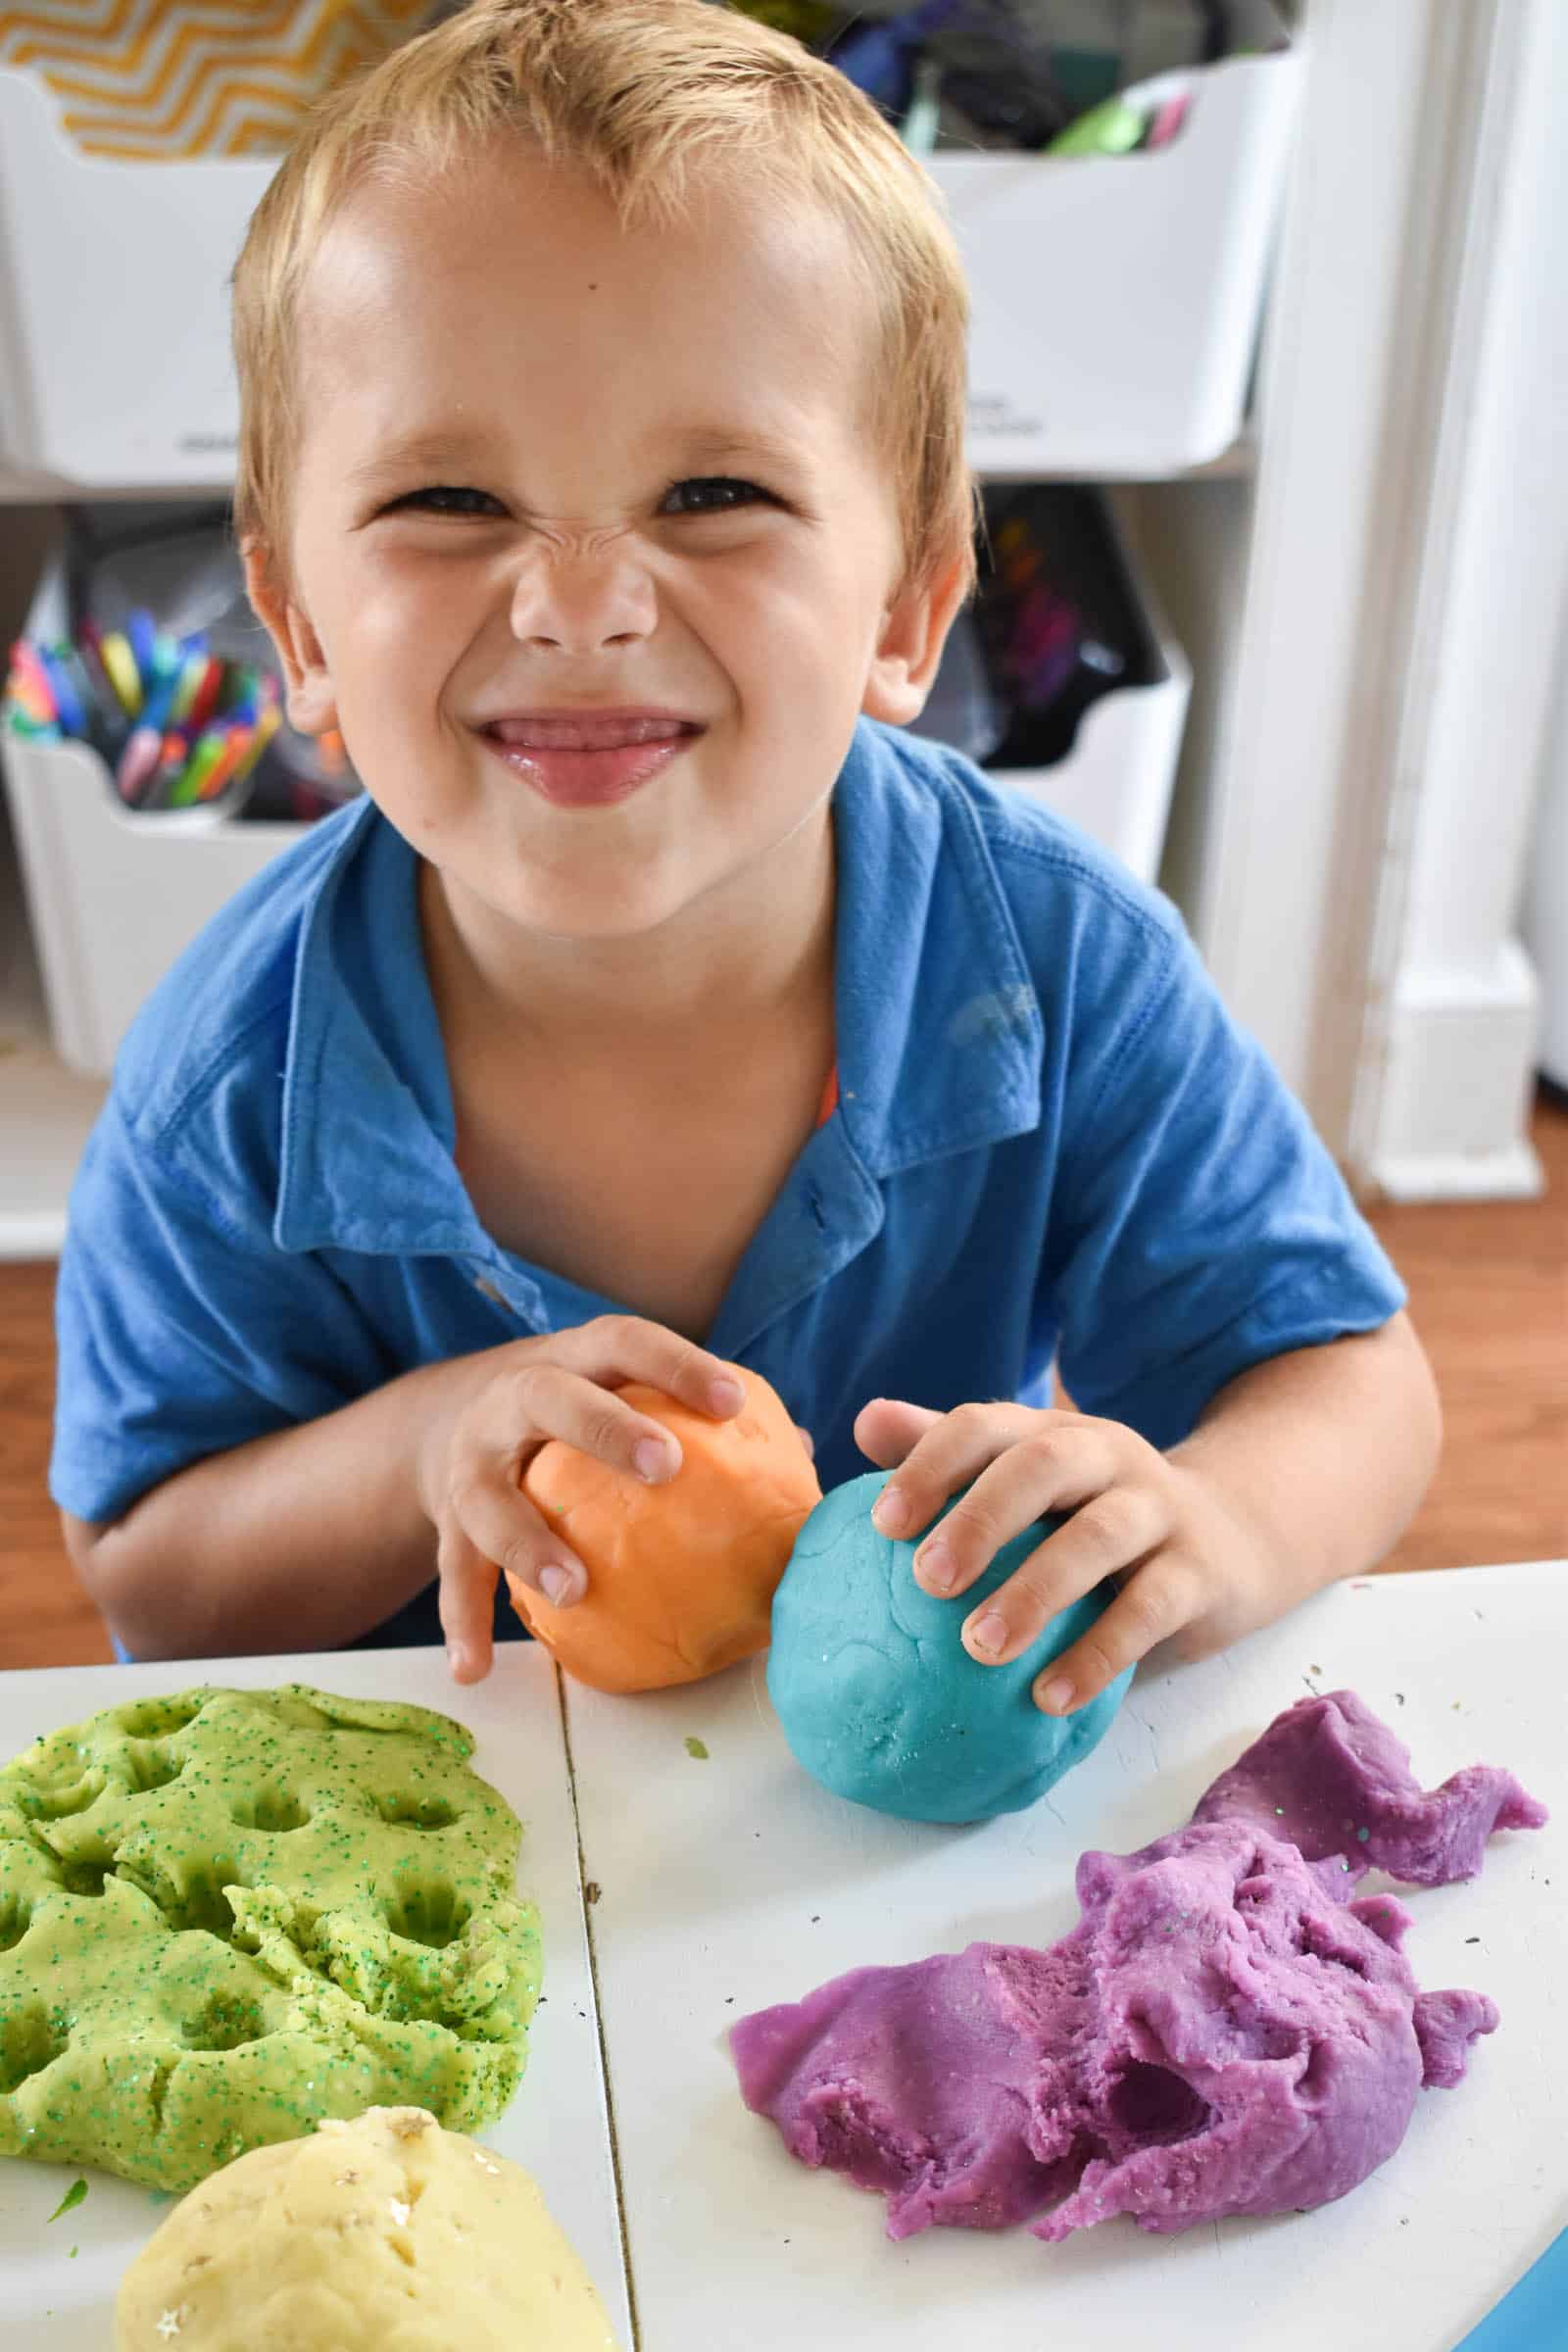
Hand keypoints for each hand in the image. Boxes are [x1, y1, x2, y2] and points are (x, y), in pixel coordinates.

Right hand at [416, 1317, 747, 1683]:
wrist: (449, 1420)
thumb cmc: (578, 1411)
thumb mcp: (622, 1395)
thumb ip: (699, 1418)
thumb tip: (799, 1454)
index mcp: (574, 1360)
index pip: (625, 1343)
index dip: (678, 1364)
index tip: (733, 1400)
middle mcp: (513, 1400)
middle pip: (550, 1398)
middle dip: (606, 1428)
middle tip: (666, 1465)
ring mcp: (473, 1460)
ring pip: (489, 1496)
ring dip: (527, 1542)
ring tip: (573, 1589)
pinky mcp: (446, 1519)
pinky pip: (453, 1572)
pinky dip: (463, 1621)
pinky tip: (476, 1670)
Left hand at [854, 1397, 1275, 1716]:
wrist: (1235, 1536)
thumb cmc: (1095, 1514)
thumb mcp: (1033, 1480)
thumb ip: (953, 1456)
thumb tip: (864, 1423)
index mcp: (1052, 1432)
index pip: (985, 1424)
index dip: (932, 1463)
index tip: (881, 1525)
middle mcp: (1107, 1456)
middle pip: (1043, 1463)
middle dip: (981, 1517)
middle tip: (927, 1580)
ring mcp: (1159, 1509)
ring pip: (1099, 1535)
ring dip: (1035, 1590)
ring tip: (979, 1649)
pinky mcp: (1200, 1571)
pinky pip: (1150, 1609)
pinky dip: (1099, 1653)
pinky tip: (1049, 1697)